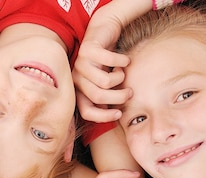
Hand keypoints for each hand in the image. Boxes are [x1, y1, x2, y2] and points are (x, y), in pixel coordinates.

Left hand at [73, 7, 131, 123]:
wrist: (104, 31)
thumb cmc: (107, 63)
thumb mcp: (106, 84)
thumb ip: (107, 100)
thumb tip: (116, 117)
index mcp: (78, 91)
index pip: (86, 112)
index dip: (103, 117)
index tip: (119, 114)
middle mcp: (76, 79)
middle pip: (98, 97)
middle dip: (119, 97)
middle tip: (129, 92)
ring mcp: (80, 63)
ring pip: (104, 82)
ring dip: (120, 77)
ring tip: (121, 72)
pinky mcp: (87, 49)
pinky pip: (109, 61)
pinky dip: (122, 62)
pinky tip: (124, 60)